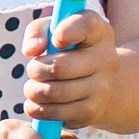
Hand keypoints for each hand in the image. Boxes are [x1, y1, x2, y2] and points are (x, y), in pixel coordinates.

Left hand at [23, 10, 117, 128]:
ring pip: (53, 92)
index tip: (55, 39)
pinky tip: (38, 103)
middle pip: (59, 67)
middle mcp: (107, 59)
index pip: (86, 25)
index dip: (67, 31)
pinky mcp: (92, 112)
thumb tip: (31, 50)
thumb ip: (38, 31)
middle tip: (33, 70)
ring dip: (33, 90)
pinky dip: (37, 109)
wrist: (96, 84)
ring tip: (33, 87)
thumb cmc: (68, 51)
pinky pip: (54, 113)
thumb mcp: (54, 32)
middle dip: (36, 69)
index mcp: (99, 32)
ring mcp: (102, 88)